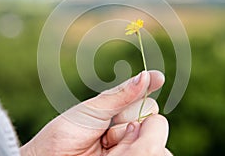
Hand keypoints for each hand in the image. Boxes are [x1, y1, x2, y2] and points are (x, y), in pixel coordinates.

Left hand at [20, 70, 171, 155]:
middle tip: (107, 129)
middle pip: (151, 115)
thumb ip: (121, 95)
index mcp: (116, 111)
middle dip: (131, 118)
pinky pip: (147, 150)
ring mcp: (129, 145)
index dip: (148, 86)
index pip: (142, 99)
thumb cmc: (66, 133)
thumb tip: (146, 76)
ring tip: (106, 144)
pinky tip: (112, 152)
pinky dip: (131, 148)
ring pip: (151, 134)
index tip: (158, 78)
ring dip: (129, 136)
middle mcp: (126, 127)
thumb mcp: (93, 110)